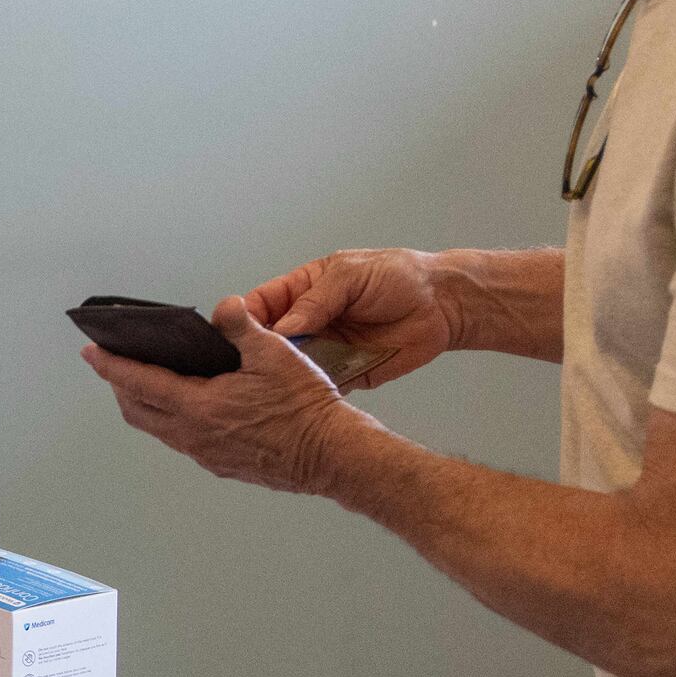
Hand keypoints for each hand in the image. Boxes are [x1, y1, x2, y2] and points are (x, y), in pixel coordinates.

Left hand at [83, 298, 372, 496]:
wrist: (332, 456)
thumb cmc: (305, 407)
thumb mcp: (274, 352)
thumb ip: (242, 325)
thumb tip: (225, 306)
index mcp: (198, 407)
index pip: (138, 382)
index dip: (110, 366)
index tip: (91, 353)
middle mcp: (194, 436)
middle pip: (138, 411)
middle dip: (121, 386)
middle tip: (116, 365)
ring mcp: (207, 454)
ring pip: (160, 429)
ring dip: (146, 404)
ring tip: (149, 381)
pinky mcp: (223, 464)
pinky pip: (184, 440)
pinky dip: (173, 419)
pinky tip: (191, 404)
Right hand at [237, 248, 455, 392]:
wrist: (443, 305)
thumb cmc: (399, 278)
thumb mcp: (351, 275)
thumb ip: (316, 300)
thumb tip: (284, 327)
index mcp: (304, 291)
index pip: (263, 304)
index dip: (245, 317)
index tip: (232, 332)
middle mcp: (309, 322)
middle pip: (269, 341)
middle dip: (255, 353)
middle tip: (243, 367)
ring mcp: (325, 349)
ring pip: (290, 367)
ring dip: (278, 377)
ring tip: (263, 388)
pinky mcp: (344, 373)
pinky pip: (318, 386)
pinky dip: (307, 394)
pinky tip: (295, 401)